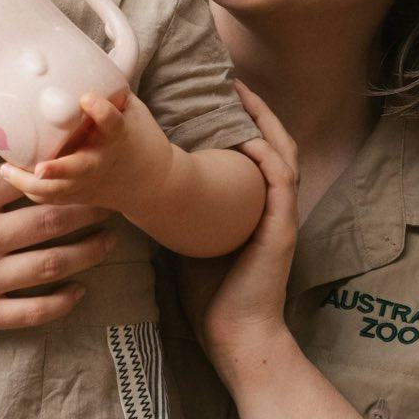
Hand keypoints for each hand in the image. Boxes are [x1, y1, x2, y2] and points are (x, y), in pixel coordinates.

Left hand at [0, 90, 165, 215]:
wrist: (151, 182)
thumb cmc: (137, 139)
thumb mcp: (131, 111)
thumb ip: (109, 91)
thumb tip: (78, 58)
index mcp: (118, 137)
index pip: (112, 122)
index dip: (101, 110)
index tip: (86, 98)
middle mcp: (102, 161)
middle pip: (79, 169)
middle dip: (59, 170)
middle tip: (39, 167)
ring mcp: (90, 182)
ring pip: (59, 190)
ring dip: (31, 184)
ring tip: (7, 169)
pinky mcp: (80, 195)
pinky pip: (52, 198)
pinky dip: (33, 190)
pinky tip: (13, 176)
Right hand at [0, 164, 118, 346]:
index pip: (22, 179)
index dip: (56, 168)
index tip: (79, 159)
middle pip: (51, 219)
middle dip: (88, 207)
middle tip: (113, 198)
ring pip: (53, 264)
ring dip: (88, 252)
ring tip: (110, 241)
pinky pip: (33, 310)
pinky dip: (62, 301)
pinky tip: (80, 292)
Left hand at [174, 81, 299, 382]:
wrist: (235, 336)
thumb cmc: (210, 296)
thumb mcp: (188, 242)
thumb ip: (178, 213)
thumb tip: (137, 187)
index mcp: (251, 207)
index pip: (252, 154)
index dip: (241, 122)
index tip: (219, 96)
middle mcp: (270, 206)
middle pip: (273, 143)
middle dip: (257, 111)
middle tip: (234, 82)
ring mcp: (280, 216)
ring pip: (282, 154)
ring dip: (265, 122)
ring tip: (244, 96)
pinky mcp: (282, 229)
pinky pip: (281, 182)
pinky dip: (267, 156)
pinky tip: (250, 139)